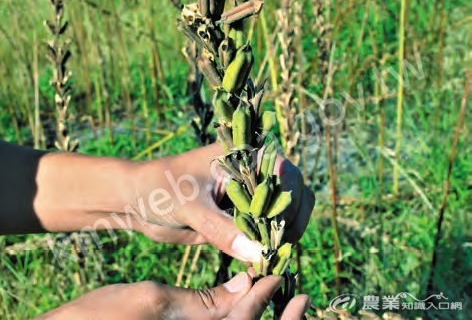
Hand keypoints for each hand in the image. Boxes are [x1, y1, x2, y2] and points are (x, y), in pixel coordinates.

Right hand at [37, 273, 310, 319]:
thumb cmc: (102, 317)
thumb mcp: (153, 299)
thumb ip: (203, 299)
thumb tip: (246, 285)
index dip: (268, 297)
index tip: (280, 274)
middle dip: (280, 319)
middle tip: (300, 298)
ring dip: (260, 317)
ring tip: (277, 295)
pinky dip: (237, 318)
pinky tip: (238, 300)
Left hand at [129, 143, 314, 262]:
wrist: (138, 199)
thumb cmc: (160, 188)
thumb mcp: (190, 206)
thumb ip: (222, 229)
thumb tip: (258, 254)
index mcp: (244, 154)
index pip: (285, 174)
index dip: (287, 201)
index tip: (274, 228)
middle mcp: (253, 172)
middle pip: (295, 194)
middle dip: (289, 221)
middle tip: (272, 248)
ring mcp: (250, 195)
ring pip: (286, 214)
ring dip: (282, 235)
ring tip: (267, 256)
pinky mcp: (243, 216)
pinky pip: (267, 231)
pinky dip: (269, 245)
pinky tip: (260, 259)